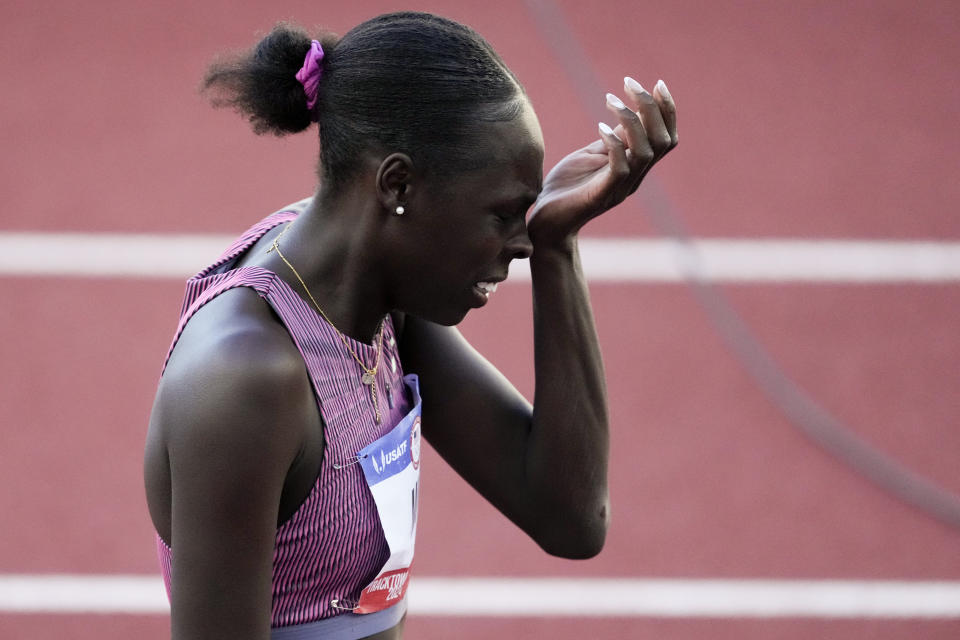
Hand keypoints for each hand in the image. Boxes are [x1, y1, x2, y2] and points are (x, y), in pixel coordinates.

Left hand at [527, 78, 677, 246]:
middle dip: (651, 107)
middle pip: (662, 140)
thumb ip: (614, 138)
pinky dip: (615, 144)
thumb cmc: (568, 187)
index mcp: (636, 166)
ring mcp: (620, 187)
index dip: (667, 110)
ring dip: (631, 120)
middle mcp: (635, 177)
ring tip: (610, 100)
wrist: (547, 223)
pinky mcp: (602, 195)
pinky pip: (620, 168)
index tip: (658, 83)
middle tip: (629, 83)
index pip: (666, 137)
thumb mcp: (594, 155)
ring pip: (646, 152)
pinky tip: (599, 127)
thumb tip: (630, 112)